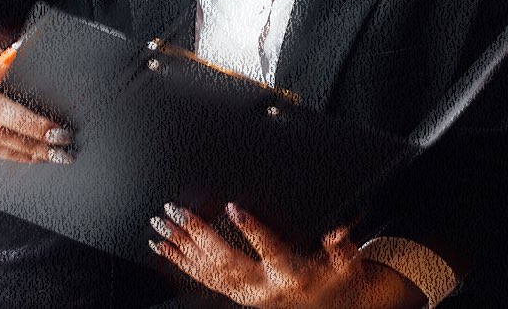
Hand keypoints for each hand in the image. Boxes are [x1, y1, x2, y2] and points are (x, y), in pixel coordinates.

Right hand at [0, 41, 73, 163]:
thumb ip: (5, 61)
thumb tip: (31, 65)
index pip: (2, 104)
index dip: (29, 121)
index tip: (55, 128)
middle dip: (33, 141)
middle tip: (62, 146)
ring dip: (26, 152)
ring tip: (53, 155)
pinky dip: (11, 155)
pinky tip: (31, 156)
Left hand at [148, 202, 425, 307]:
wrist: (327, 307)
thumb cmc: (334, 281)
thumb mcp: (345, 266)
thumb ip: (341, 249)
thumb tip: (338, 233)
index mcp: (289, 274)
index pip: (269, 249)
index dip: (251, 229)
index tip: (234, 208)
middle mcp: (263, 287)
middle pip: (226, 260)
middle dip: (198, 234)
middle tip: (177, 211)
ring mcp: (246, 293)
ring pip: (207, 271)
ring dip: (181, 247)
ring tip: (161, 225)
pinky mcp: (235, 294)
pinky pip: (203, 280)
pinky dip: (181, 263)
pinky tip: (163, 249)